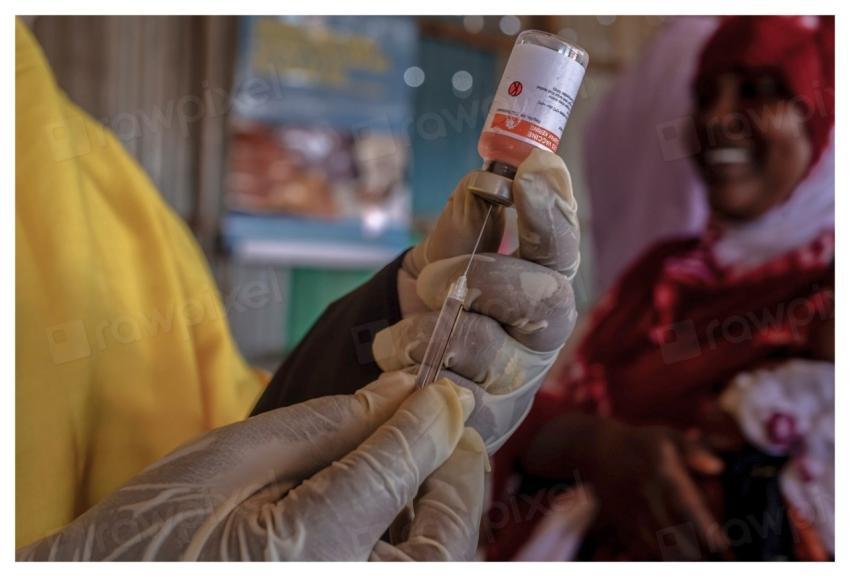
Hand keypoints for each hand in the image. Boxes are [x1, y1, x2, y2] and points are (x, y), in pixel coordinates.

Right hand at [16, 373, 487, 560]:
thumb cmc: (150, 536)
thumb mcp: (229, 460)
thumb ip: (326, 425)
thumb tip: (400, 392)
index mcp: (314, 550)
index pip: (402, 464)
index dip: (431, 417)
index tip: (435, 389)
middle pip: (448, 535)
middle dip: (457, 472)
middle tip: (443, 427)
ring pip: (442, 564)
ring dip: (447, 513)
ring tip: (423, 465)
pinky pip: (409, 576)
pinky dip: (422, 547)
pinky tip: (395, 511)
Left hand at [373, 149, 579, 451]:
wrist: (402, 370)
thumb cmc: (436, 304)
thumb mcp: (443, 256)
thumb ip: (464, 224)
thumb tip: (483, 181)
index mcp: (541, 282)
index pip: (561, 245)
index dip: (551, 210)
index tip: (533, 168)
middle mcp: (542, 333)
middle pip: (539, 299)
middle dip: (478, 280)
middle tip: (430, 281)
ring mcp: (519, 382)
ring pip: (487, 351)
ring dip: (428, 335)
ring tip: (395, 340)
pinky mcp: (486, 425)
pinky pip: (453, 398)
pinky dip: (414, 376)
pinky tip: (399, 372)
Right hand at [588, 422, 729, 559]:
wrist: (599, 451)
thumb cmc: (641, 444)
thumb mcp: (668, 437)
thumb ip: (694, 450)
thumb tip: (718, 467)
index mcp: (663, 476)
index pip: (689, 509)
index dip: (707, 532)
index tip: (722, 544)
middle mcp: (647, 499)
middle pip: (675, 538)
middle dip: (697, 552)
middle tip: (715, 556)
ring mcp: (632, 514)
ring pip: (659, 549)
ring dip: (678, 556)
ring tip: (694, 556)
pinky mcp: (622, 524)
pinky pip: (641, 550)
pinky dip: (657, 556)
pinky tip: (670, 554)